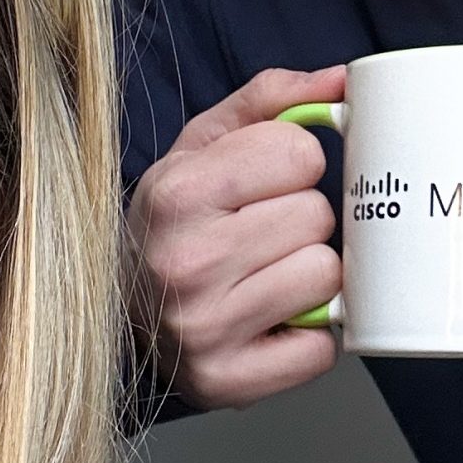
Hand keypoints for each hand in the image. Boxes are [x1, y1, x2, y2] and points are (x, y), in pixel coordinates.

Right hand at [126, 65, 345, 408]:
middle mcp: (185, 263)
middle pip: (317, 216)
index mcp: (176, 193)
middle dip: (301, 221)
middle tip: (262, 235)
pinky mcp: (230, 382)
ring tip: (266, 275)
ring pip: (326, 277)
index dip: (293, 164)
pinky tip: (272, 320)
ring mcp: (205, 329)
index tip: (265, 183)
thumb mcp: (201, 147)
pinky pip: (322, 348)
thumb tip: (343, 80)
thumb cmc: (172, 222)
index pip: (299, 152)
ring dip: (309, 275)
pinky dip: (309, 334)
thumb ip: (270, 101)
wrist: (119, 310)